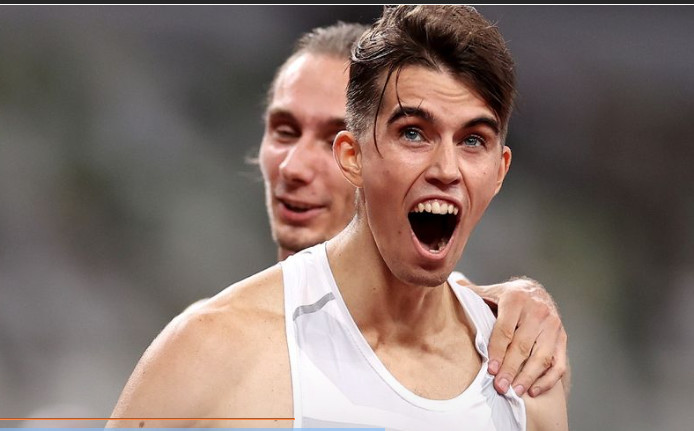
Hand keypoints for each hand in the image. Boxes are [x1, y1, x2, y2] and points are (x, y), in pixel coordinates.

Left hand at [469, 276, 567, 397]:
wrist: (537, 290)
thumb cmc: (509, 296)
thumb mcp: (491, 291)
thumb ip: (473, 293)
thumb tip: (450, 286)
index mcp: (516, 299)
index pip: (505, 330)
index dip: (498, 351)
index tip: (491, 369)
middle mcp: (538, 312)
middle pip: (523, 346)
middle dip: (511, 369)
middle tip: (500, 386)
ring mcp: (553, 326)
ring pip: (542, 357)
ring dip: (528, 377)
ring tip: (514, 392)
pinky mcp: (563, 338)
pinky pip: (559, 363)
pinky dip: (548, 380)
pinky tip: (532, 390)